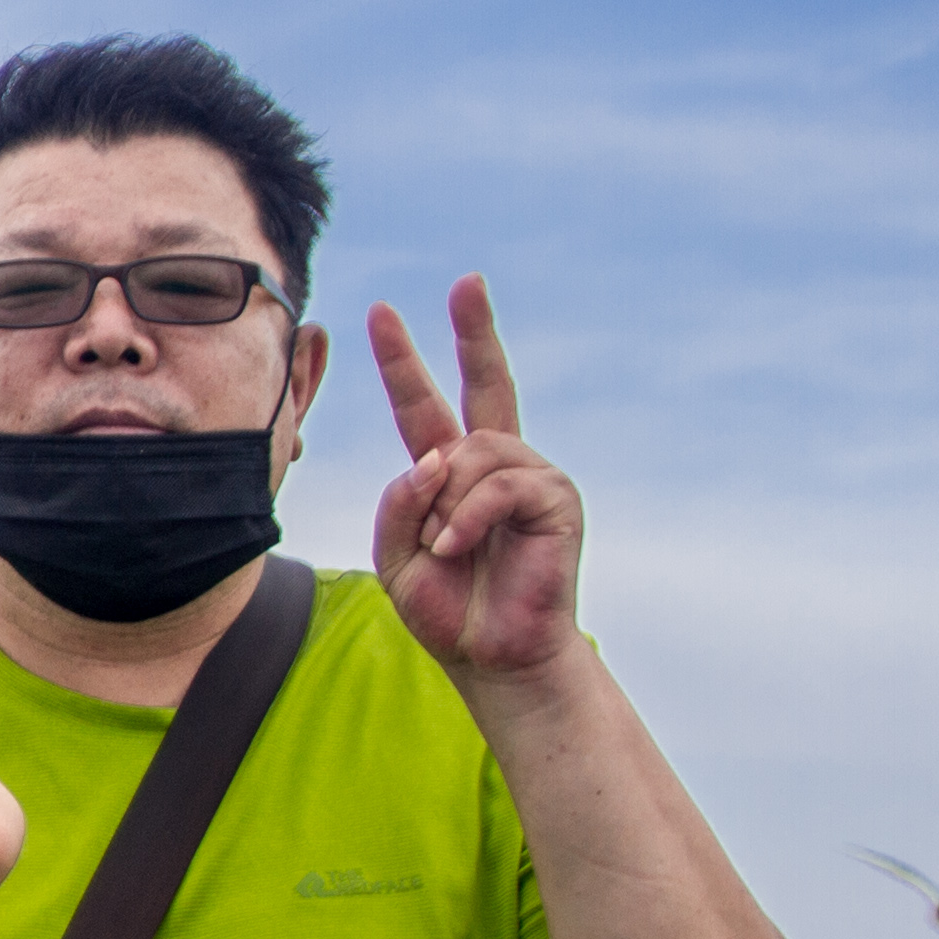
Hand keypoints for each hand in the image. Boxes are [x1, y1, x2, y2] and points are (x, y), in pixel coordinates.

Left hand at [366, 276, 583, 682]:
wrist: (494, 657)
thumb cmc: (450, 609)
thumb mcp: (397, 553)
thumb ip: (399, 501)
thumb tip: (432, 459)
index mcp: (450, 474)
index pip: (425, 405)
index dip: (403, 361)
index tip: (382, 312)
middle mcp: (495, 464)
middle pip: (487, 382)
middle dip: (474, 330)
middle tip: (468, 281)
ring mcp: (531, 477)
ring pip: (472, 451)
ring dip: (444, 503)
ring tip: (447, 549)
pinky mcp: (557, 499)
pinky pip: (498, 484)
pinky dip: (467, 517)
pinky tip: (460, 549)